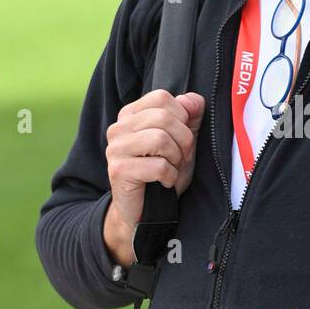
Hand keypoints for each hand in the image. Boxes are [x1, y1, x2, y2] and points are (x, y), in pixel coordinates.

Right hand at [105, 89, 205, 232]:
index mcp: (130, 115)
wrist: (145, 211)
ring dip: (175, 159)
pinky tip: (164, 182)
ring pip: (160, 139)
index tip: (183, 138)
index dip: (182, 117)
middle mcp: (118, 128)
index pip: (161, 97)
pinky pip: (158, 166)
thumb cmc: (163, 172)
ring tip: (170, 169)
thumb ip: (190, 117)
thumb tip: (194, 100)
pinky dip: (169, 176)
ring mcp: (116, 148)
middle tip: (181, 157)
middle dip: (183, 140)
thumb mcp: (182, 141)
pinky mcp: (119, 170)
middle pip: (163, 117)